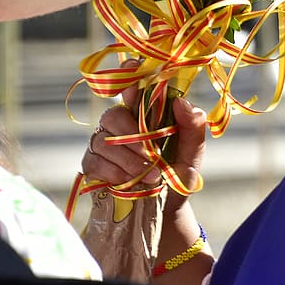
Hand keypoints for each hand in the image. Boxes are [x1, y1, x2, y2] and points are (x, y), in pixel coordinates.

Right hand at [81, 60, 207, 199]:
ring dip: (128, 159)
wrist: (167, 207)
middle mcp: (120, 122)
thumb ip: (192, 126)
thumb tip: (180, 101)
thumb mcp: (193, 150)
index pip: (131, 84)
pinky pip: (94, 161)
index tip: (134, 83)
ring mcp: (103, 143)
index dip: (128, 76)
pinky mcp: (92, 164)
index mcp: (144, 111)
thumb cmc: (179, 173)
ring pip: (104, 140)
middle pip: (114, 115)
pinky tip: (127, 182)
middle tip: (154, 157)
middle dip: (134, 137)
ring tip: (150, 176)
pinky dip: (114, 172)